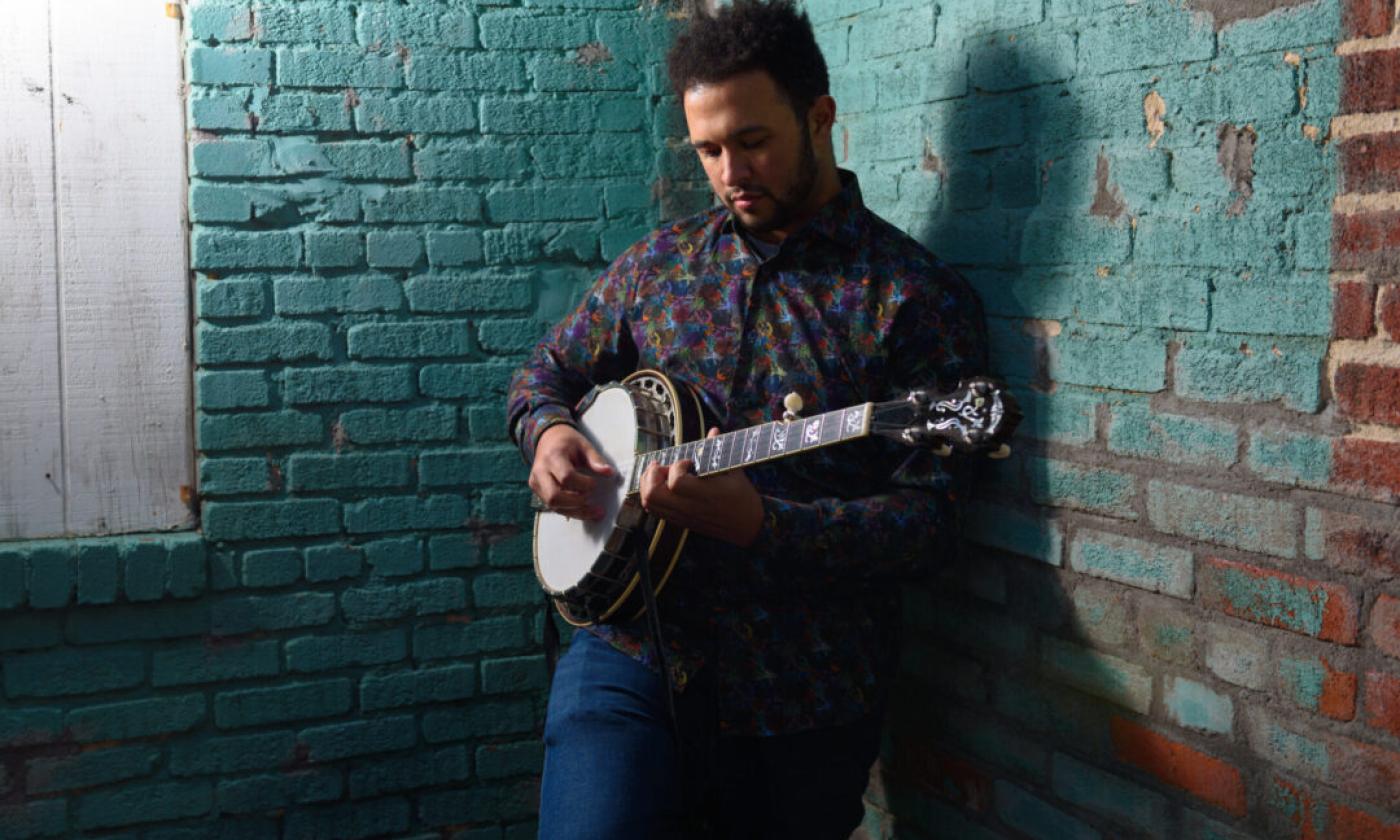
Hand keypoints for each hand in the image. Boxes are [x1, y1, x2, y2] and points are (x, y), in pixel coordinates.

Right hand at [529, 424, 615, 520]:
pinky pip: (553, 507)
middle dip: (577, 502)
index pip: (566, 477)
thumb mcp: (584, 445)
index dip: (584, 484)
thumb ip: (595, 459)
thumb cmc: (567, 442)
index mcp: (553, 457)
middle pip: (554, 496)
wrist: (548, 439)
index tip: (594, 483)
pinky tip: (585, 511)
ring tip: (595, 511)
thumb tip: (609, 473)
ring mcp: (536, 483)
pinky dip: (570, 511)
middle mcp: (540, 471)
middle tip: (592, 500)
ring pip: (553, 505)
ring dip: (575, 511)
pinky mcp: (537, 491)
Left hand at [639, 428, 763, 546]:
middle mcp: (690, 508)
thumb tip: (713, 430)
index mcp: (706, 495)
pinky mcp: (679, 521)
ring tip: (658, 474)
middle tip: (662, 466)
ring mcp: (682, 516)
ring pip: (649, 503)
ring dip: (648, 484)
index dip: (676, 467)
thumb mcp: (734, 472)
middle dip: (652, 475)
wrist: (748, 527)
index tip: (687, 462)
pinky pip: (654, 510)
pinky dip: (650, 496)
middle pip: (653, 495)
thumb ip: (718, 451)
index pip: (676, 482)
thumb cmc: (743, 498)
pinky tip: (660, 486)